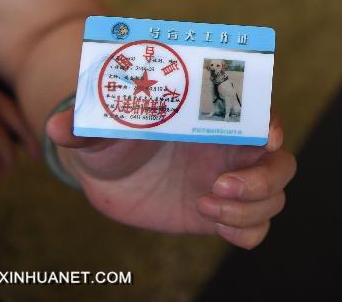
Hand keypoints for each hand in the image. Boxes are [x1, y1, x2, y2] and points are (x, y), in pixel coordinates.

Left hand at [46, 111, 295, 248]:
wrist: (110, 170)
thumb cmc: (114, 134)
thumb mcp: (102, 126)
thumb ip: (87, 123)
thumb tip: (59, 125)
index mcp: (216, 117)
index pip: (263, 112)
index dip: (273, 122)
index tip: (267, 135)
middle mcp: (233, 148)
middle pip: (282, 163)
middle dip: (263, 178)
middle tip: (218, 184)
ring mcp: (233, 181)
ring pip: (274, 197)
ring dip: (248, 207)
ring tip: (203, 203)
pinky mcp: (223, 213)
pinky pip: (256, 228)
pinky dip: (245, 230)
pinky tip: (212, 221)